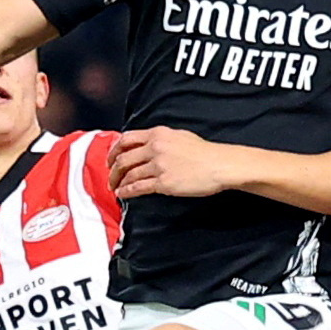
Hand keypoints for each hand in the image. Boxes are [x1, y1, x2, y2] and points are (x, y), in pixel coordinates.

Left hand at [112, 127, 240, 200]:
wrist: (220, 165)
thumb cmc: (205, 152)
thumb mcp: (180, 136)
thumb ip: (162, 139)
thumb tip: (149, 144)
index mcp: (158, 134)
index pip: (126, 139)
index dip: (114, 150)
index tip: (111, 158)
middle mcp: (155, 147)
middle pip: (124, 158)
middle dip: (113, 170)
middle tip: (111, 177)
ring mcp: (158, 165)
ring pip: (129, 174)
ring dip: (119, 182)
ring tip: (116, 188)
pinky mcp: (164, 182)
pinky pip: (138, 187)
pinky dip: (127, 191)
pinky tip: (123, 195)